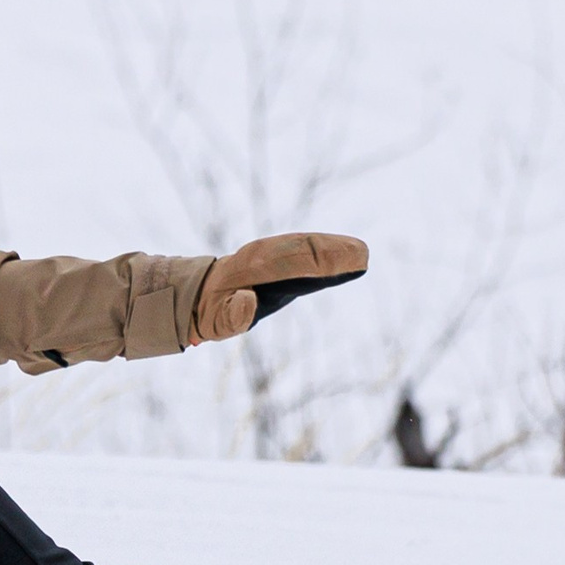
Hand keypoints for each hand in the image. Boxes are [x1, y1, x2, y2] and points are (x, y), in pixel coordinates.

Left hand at [192, 233, 368, 345]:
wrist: (202, 291)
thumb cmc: (212, 310)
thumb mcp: (216, 319)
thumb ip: (233, 314)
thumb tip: (249, 301)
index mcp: (248, 269)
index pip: (288, 262)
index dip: (317, 262)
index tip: (340, 263)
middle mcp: (263, 254)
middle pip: (302, 248)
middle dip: (331, 249)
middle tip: (362, 255)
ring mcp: (273, 252)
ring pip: (307, 245)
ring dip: (334, 247)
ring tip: (362, 254)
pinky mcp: (282, 257)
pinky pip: (307, 249)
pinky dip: (329, 250)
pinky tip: (351, 256)